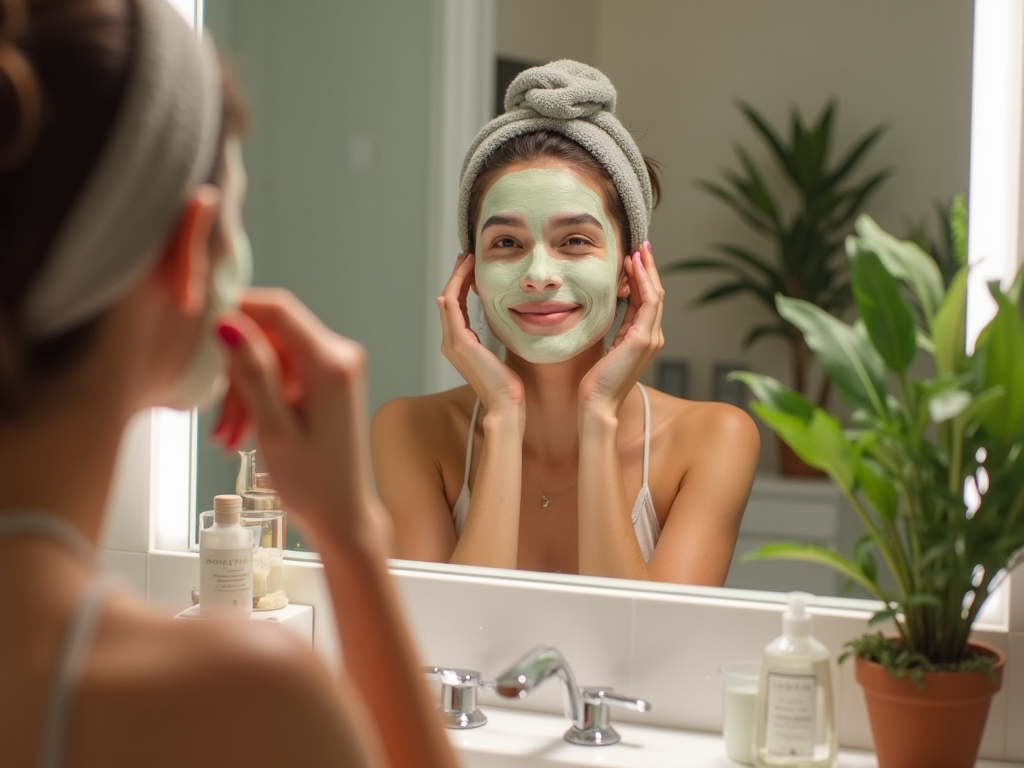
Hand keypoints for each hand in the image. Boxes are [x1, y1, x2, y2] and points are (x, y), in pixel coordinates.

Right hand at [211, 288, 389, 553]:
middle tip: (219, 422)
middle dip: (236, 373)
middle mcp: (339, 357)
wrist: (342, 514)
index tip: (201, 326)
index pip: (278, 309)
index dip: (237, 308)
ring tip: (228, 439)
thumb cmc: (313, 483)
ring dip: (242, 393)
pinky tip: (242, 433)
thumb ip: (252, 372)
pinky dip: (258, 398)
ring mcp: (335, 368)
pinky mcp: (326, 381)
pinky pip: (281, 373)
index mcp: (331, 364)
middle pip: (269, 337)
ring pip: (270, 357)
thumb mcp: (273, 428)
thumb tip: (227, 322)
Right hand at [438, 253, 524, 417]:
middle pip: (448, 300)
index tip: (471, 267)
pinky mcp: (459, 343)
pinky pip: (452, 309)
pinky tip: (463, 275)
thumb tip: (505, 319)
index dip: (461, 285)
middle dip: (457, 276)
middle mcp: (450, 343)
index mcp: (459, 345)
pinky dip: (456, 289)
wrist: (506, 403)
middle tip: (466, 256)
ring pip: (447, 300)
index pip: (456, 307)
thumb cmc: (508, 384)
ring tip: (466, 260)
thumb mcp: (500, 353)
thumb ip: (494, 337)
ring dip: (456, 277)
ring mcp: (452, 343)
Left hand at [579, 241, 664, 414]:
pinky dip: (643, 282)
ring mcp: (651, 338)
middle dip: (648, 268)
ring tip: (638, 251)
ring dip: (647, 271)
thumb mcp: (606, 347)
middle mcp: (653, 337)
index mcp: (644, 339)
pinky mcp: (643, 339)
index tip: (633, 258)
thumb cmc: (595, 381)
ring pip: (654, 295)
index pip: (646, 301)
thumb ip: (614, 329)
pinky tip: (634, 267)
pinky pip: (648, 303)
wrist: (596, 403)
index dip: (642, 278)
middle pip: (655, 294)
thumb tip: (607, 308)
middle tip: (640, 245)